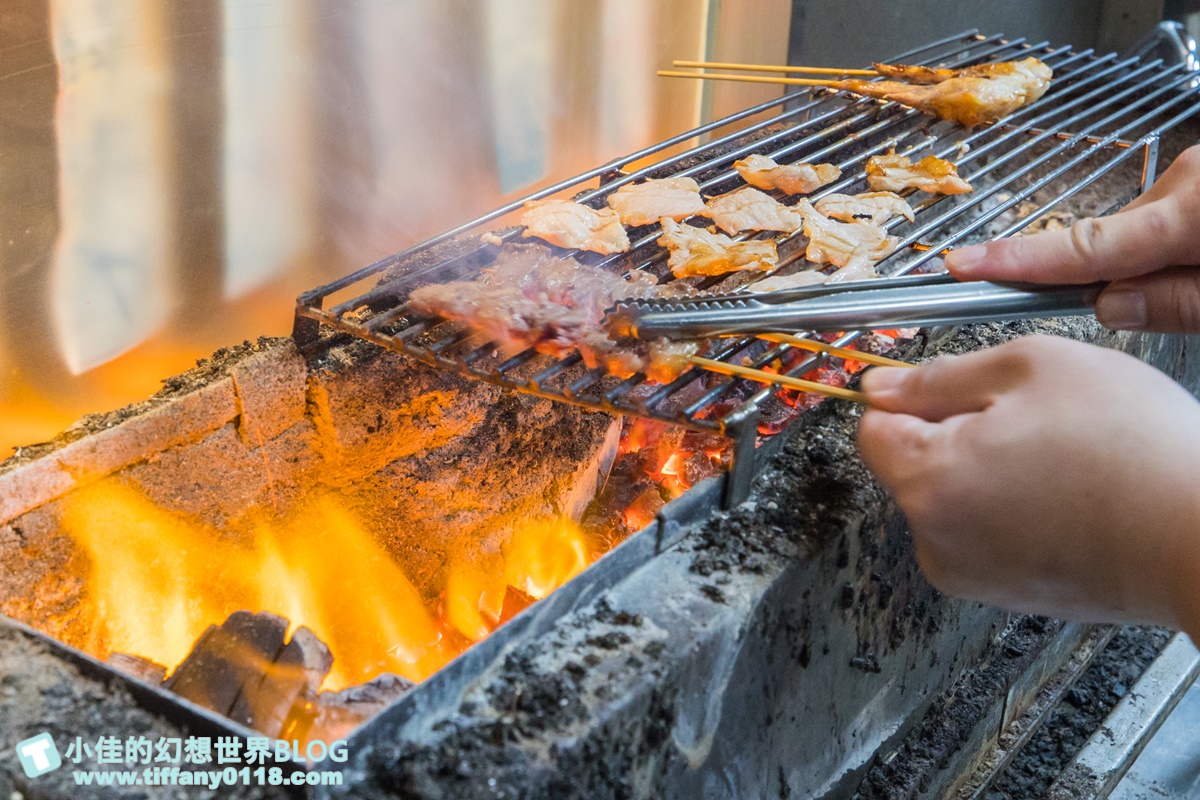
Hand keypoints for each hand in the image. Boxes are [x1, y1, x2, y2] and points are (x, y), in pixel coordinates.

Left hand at [857, 336, 1199, 634]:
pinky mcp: (1010, 592)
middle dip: (957, 432)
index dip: (906, 395)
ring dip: (990, 471)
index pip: (871, 427)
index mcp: (928, 480)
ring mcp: (972, 574)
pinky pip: (988, 532)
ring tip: (1059, 460)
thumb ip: (942, 375)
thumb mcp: (1033, 368)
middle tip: (1029, 417)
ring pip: (953, 498)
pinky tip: (1067, 495)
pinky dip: (1015, 509)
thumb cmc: (1136, 455)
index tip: (943, 385)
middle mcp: (936, 539)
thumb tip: (883, 385)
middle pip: (913, 464)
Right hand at [945, 145, 1199, 332]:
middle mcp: (1187, 180)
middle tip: (1166, 313)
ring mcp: (1197, 170)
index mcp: (1193, 212)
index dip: (1017, 260)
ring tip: (1198, 286)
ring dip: (1157, 263)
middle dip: (1122, 280)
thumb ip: (1178, 304)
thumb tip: (1112, 307)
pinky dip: (1177, 244)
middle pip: (1113, 242)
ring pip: (1142, 232)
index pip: (1085, 248)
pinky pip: (1169, 216)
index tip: (962, 265)